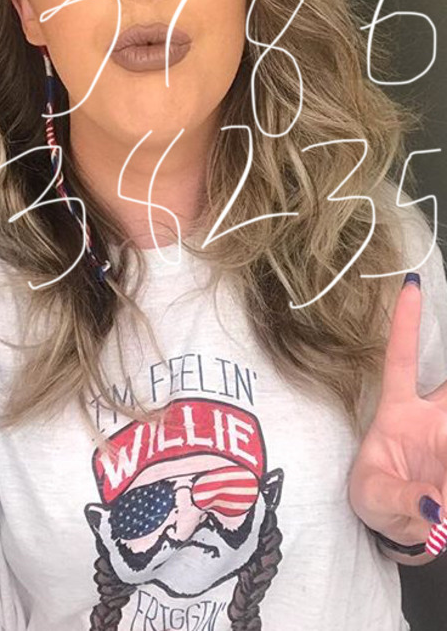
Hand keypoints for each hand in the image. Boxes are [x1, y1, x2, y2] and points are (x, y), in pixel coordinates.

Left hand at [348, 273, 446, 548]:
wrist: (397, 528)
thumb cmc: (374, 500)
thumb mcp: (374, 498)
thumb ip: (401, 499)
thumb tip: (435, 505)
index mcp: (398, 413)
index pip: (400, 359)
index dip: (405, 323)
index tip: (411, 284)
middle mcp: (431, 417)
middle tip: (446, 360)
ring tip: (439, 474)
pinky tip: (444, 491)